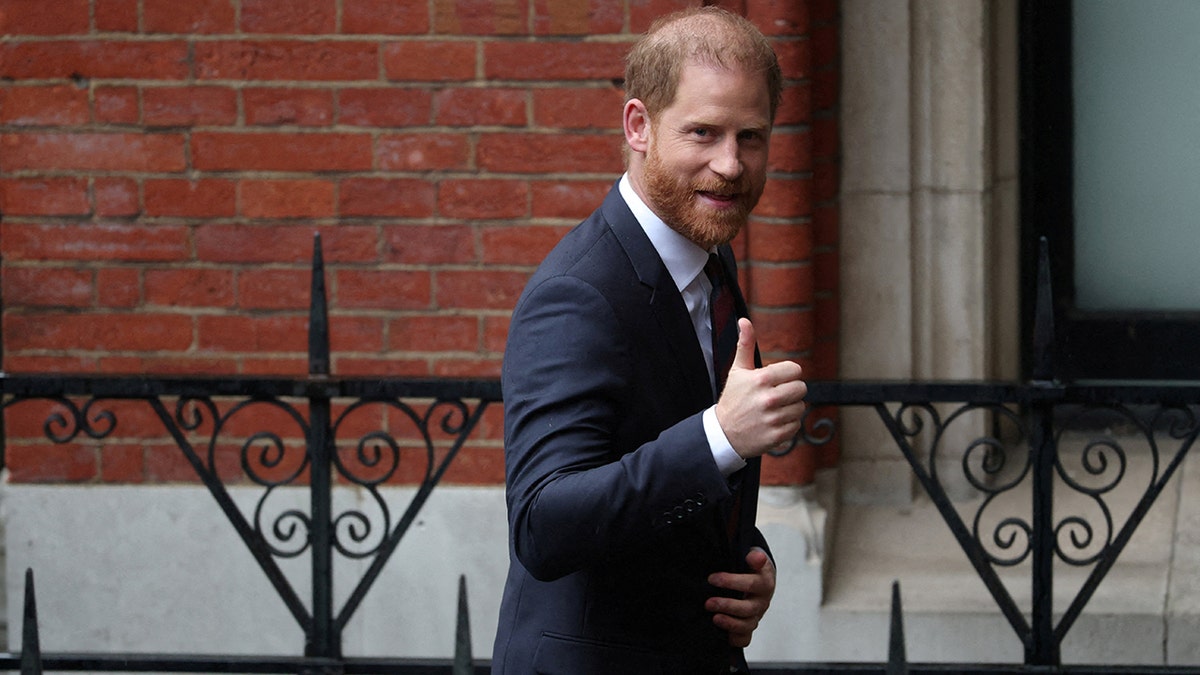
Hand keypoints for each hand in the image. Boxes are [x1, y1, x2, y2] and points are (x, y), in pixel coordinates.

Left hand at [706, 547, 775, 647]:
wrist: (760, 579)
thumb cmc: (751, 567)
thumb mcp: (755, 555)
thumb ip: (755, 556)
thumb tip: (754, 557)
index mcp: (765, 583)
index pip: (751, 584)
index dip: (731, 582)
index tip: (712, 578)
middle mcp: (762, 601)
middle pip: (748, 608)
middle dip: (727, 605)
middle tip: (708, 603)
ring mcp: (756, 615)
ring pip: (747, 625)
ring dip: (730, 623)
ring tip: (714, 618)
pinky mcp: (749, 626)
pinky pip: (745, 638)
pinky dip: (736, 639)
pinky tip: (724, 636)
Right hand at [715, 318, 806, 458]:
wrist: (724, 434)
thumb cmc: (733, 398)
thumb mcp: (737, 370)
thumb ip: (745, 344)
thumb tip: (744, 321)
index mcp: (761, 379)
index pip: (796, 370)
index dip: (787, 374)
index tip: (776, 380)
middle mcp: (768, 398)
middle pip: (801, 388)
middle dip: (790, 390)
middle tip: (776, 395)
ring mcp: (773, 419)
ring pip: (800, 407)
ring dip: (790, 408)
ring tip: (773, 410)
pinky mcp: (777, 436)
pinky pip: (796, 425)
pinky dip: (788, 424)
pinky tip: (773, 423)